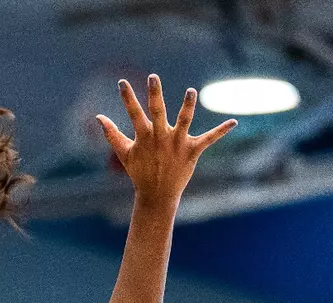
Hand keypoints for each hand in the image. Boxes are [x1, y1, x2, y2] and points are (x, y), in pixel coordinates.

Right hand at [96, 75, 234, 204]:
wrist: (157, 195)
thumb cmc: (139, 172)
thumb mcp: (124, 153)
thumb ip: (112, 134)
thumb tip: (98, 117)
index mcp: (144, 137)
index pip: (133, 113)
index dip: (127, 98)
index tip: (122, 82)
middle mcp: (161, 138)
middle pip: (157, 112)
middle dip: (154, 94)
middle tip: (153, 77)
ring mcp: (177, 144)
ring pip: (184, 121)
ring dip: (188, 106)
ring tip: (191, 92)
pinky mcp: (192, 151)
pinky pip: (209, 139)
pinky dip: (221, 131)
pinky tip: (234, 121)